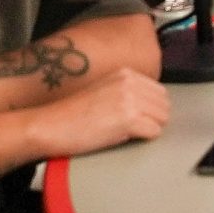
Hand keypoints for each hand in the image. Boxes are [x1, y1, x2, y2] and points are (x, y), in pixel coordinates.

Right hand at [31, 67, 169, 159]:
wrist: (49, 125)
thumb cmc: (71, 114)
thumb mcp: (104, 91)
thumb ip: (128, 92)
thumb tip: (151, 105)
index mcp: (125, 73)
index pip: (160, 91)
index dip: (151, 109)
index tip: (138, 117)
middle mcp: (130, 82)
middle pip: (164, 105)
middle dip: (154, 119)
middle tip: (134, 128)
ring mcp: (130, 99)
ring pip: (162, 118)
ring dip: (149, 129)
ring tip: (127, 133)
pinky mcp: (128, 119)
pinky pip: (153, 132)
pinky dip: (143, 139)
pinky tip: (124, 138)